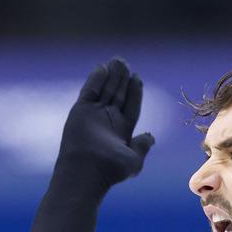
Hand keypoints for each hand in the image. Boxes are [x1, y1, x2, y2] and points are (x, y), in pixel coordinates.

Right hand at [55, 57, 154, 190]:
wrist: (86, 170)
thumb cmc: (111, 169)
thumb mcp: (134, 159)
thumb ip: (142, 146)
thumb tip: (151, 137)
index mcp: (122, 131)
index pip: (130, 107)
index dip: (134, 93)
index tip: (138, 78)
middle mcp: (107, 122)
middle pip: (117, 96)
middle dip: (122, 80)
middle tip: (125, 64)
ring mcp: (93, 116)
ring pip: (105, 91)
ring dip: (111, 76)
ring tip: (118, 61)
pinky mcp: (80, 111)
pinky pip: (89, 91)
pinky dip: (96, 79)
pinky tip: (102, 68)